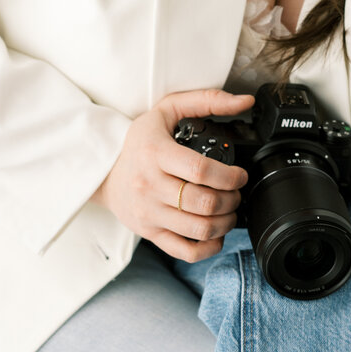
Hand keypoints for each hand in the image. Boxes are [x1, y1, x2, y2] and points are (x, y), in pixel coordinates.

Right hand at [90, 88, 253, 261]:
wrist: (106, 172)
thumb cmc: (141, 140)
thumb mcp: (168, 109)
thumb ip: (207, 100)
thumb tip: (244, 101)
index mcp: (156, 153)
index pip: (200, 170)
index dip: (229, 176)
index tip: (240, 175)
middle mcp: (150, 185)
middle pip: (203, 202)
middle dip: (231, 200)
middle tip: (237, 193)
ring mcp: (149, 213)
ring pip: (198, 228)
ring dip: (225, 222)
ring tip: (230, 210)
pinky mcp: (149, 233)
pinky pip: (184, 251)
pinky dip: (209, 247)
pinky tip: (216, 234)